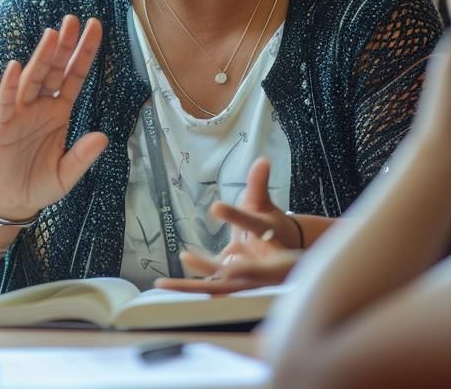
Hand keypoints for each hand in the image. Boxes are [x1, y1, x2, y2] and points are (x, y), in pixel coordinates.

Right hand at [0, 15, 108, 221]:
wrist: (9, 203)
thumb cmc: (37, 185)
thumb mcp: (67, 175)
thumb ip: (83, 156)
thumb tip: (103, 137)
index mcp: (59, 113)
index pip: (75, 78)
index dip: (84, 54)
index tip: (95, 29)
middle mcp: (41, 107)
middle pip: (55, 70)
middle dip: (65, 45)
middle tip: (74, 20)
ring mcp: (21, 114)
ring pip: (33, 79)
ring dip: (42, 57)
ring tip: (52, 35)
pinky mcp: (3, 126)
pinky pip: (6, 101)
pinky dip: (9, 84)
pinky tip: (15, 67)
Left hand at [155, 158, 303, 293]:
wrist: (286, 257)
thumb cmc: (273, 227)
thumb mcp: (266, 205)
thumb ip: (259, 184)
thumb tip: (261, 160)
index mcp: (268, 234)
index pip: (250, 221)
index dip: (234, 215)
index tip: (215, 207)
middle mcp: (261, 260)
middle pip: (237, 266)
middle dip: (213, 266)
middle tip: (186, 257)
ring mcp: (247, 277)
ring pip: (220, 284)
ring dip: (193, 285)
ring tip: (163, 282)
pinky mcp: (234, 283)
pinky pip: (212, 287)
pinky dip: (192, 289)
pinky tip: (166, 288)